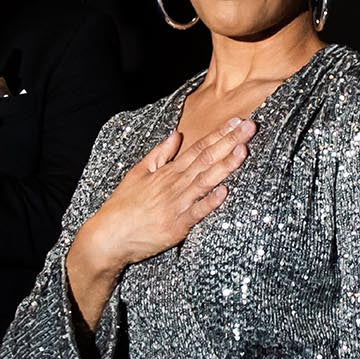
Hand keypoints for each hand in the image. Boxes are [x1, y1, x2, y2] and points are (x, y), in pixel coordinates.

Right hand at [65, 118, 254, 336]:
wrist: (109, 236)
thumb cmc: (123, 205)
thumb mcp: (137, 173)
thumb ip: (159, 154)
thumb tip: (176, 134)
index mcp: (167, 172)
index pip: (198, 148)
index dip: (219, 134)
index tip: (237, 122)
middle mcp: (174, 184)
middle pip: (206, 159)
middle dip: (229, 142)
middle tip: (250, 127)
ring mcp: (177, 204)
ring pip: (206, 181)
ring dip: (225, 165)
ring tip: (243, 150)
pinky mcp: (177, 226)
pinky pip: (197, 212)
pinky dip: (210, 201)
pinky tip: (225, 191)